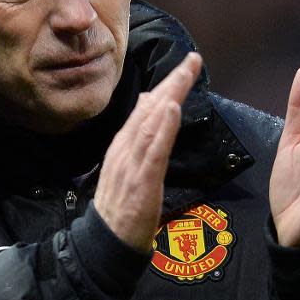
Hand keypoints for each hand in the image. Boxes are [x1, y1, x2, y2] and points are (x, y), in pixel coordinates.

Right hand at [94, 52, 202, 250]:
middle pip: (151, 109)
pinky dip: (163, 128)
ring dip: (169, 97)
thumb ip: (138, 132)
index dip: (167, 85)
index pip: (147, 107)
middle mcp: (126, 147)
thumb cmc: (120, 203)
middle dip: (173, 83)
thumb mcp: (127, 162)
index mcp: (124, 143)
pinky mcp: (142, 181)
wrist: (107, 240)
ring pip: (152, 123)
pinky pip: (154, 151)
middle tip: (193, 60)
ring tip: (184, 75)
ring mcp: (132, 163)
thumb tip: (148, 100)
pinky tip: (172, 109)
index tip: (186, 65)